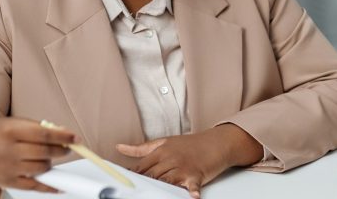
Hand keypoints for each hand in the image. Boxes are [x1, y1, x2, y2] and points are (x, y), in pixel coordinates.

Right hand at [0, 117, 76, 192]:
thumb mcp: (11, 123)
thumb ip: (36, 127)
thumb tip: (63, 133)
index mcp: (10, 131)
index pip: (43, 134)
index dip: (63, 136)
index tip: (75, 138)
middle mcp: (8, 150)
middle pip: (45, 152)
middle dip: (62, 150)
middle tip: (67, 148)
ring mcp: (8, 168)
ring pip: (42, 168)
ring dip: (50, 163)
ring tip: (46, 157)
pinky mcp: (9, 182)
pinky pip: (35, 186)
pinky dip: (50, 185)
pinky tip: (59, 184)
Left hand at [116, 123, 263, 198]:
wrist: (216, 142)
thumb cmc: (190, 144)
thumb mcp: (164, 142)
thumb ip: (141, 148)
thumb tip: (120, 148)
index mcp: (161, 151)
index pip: (142, 167)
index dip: (132, 177)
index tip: (123, 184)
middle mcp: (170, 159)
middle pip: (152, 176)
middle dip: (143, 184)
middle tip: (134, 192)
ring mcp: (183, 167)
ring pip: (167, 181)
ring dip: (162, 188)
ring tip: (156, 195)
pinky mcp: (197, 174)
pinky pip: (193, 184)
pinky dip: (192, 191)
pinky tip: (192, 195)